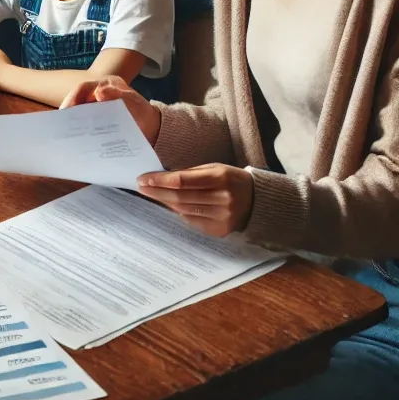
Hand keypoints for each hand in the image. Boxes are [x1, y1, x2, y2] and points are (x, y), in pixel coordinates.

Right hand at [59, 74, 160, 144]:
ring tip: (65, 132)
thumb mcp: (134, 104)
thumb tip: (99, 92)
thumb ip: (119, 96)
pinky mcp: (97, 116)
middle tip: (60, 124)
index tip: (67, 110)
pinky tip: (75, 137)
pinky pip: (85, 119)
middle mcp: (99, 91)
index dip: (73, 98)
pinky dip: (80, 126)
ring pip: (79, 108)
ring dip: (72, 119)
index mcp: (107, 83)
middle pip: (78, 98)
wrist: (154, 128)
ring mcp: (97, 103)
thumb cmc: (144, 114)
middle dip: (68, 109)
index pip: (84, 87)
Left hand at [137, 164, 254, 237]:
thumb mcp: (214, 168)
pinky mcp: (220, 230)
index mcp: (220, 178)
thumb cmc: (230, 179)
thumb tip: (161, 178)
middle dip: (157, 192)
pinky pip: (192, 221)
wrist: (258, 200)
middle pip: (180, 197)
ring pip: (184, 211)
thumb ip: (190, 174)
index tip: (143, 178)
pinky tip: (171, 205)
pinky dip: (179, 212)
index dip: (160, 180)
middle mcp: (222, 199)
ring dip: (164, 202)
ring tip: (152, 194)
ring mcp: (222, 217)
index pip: (182, 181)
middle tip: (142, 186)